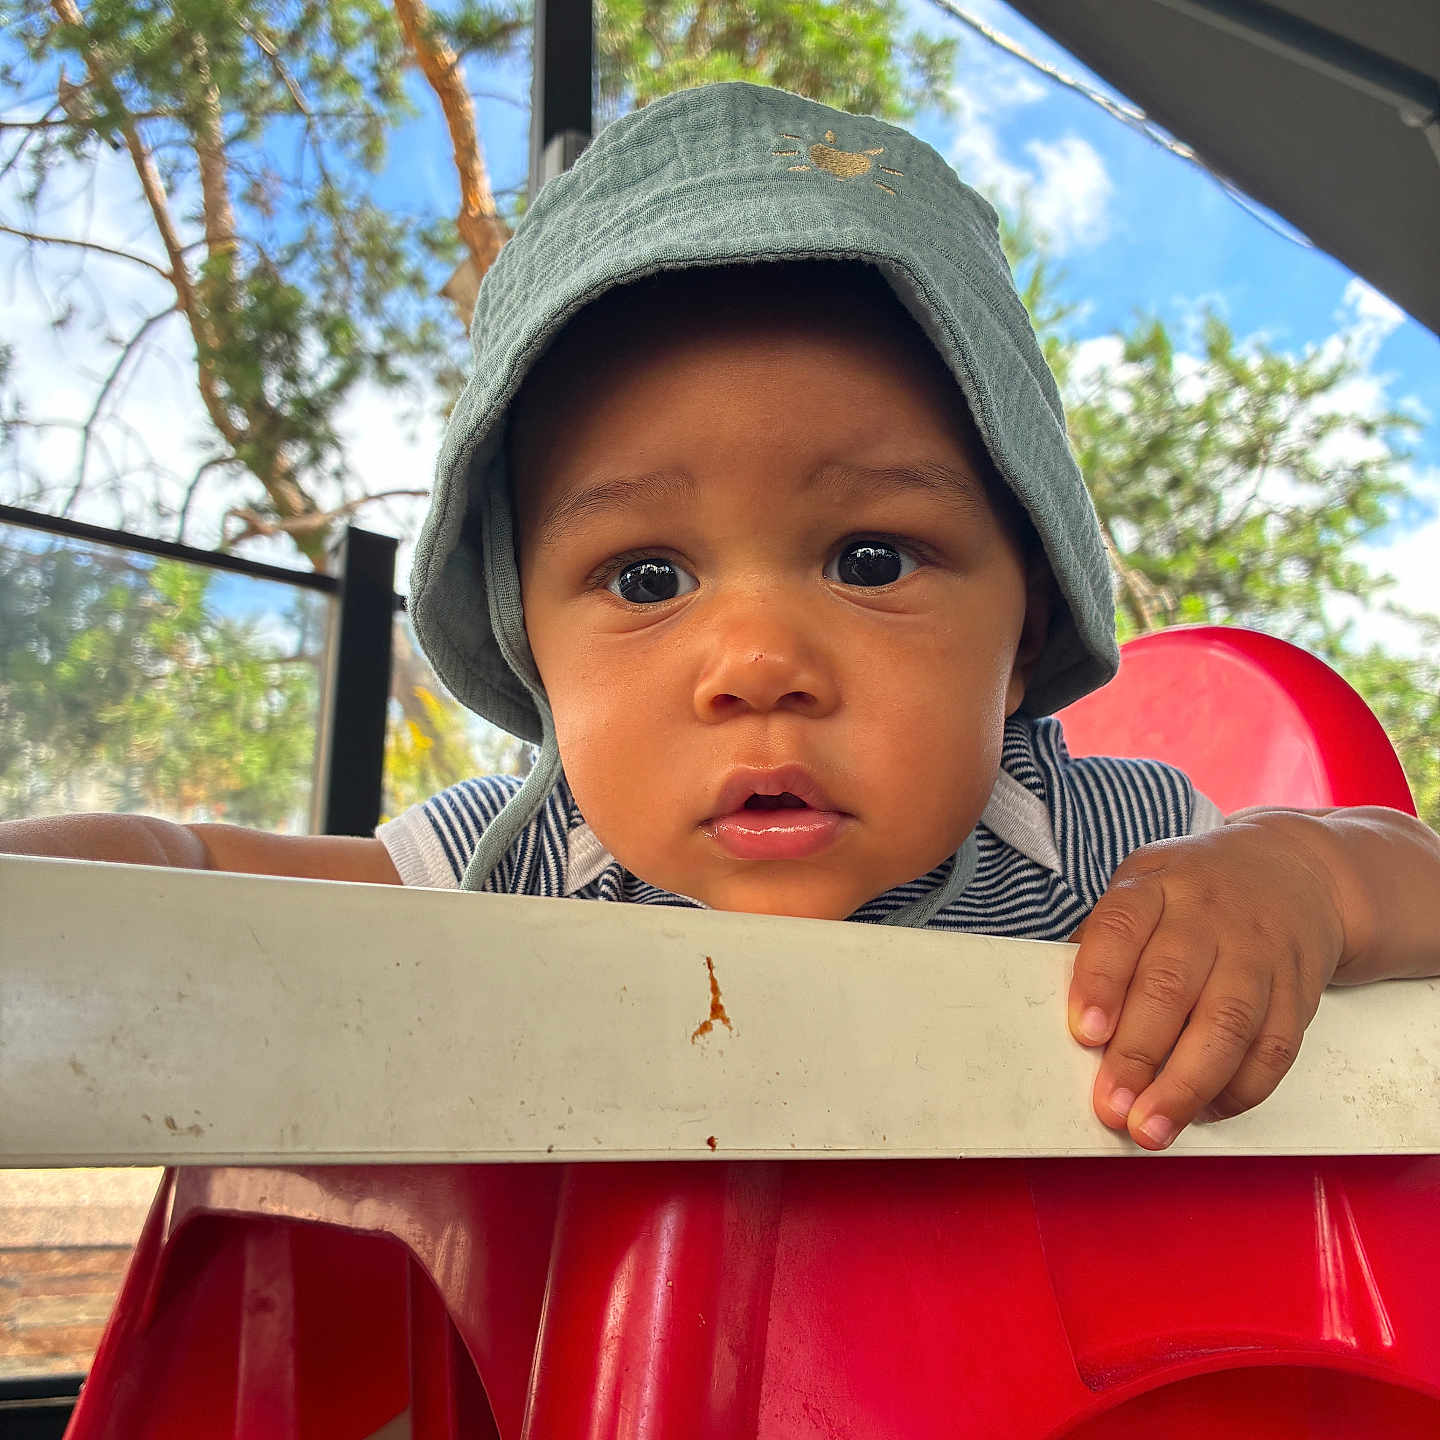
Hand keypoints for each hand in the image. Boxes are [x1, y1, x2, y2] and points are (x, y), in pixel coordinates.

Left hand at [1067, 814, 1346, 1148]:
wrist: (1292, 871)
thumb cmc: (1193, 891)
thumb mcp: (1141, 885)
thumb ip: (1104, 942)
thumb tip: (1069, 1013)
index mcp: (1156, 886)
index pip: (1121, 929)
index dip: (1100, 982)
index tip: (1084, 1033)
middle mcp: (1208, 917)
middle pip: (1171, 987)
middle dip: (1137, 1055)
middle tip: (1111, 1106)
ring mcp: (1258, 955)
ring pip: (1226, 1026)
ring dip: (1186, 1086)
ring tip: (1152, 1128)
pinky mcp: (1297, 993)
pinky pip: (1274, 1050)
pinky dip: (1239, 1090)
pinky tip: (1205, 1111)